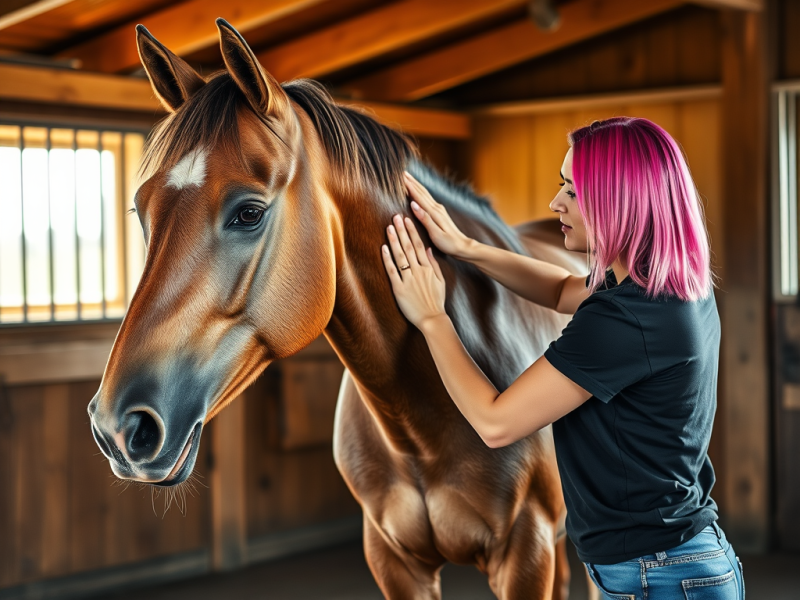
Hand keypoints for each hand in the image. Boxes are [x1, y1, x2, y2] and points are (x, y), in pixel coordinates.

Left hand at [382, 213, 446, 329]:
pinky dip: (387, 259)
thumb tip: (427, 249)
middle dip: (402, 230)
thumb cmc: (436, 301)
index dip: (412, 231)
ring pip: (400, 256)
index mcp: (428, 268)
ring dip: (394, 240)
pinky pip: (392, 271)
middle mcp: (418, 271)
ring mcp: (409, 279)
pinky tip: (383, 248)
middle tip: (395, 216)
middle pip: (408, 247)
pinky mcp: (399, 289)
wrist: (433, 319)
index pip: (418, 245)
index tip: (407, 219)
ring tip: (389, 227)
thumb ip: (434, 264)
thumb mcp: (440, 280)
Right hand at [404, 172, 473, 258]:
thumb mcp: (436, 233)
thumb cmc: (449, 243)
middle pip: (422, 191)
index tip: (400, 177)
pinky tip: (417, 191)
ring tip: (407, 178)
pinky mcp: (439, 212)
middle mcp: (437, 208)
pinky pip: (427, 198)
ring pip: (424, 193)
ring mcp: (439, 209)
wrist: (463, 247)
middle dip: (411, 181)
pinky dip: (420, 192)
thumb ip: (425, 219)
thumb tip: (413, 205)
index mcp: (434, 212)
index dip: (409, 186)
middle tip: (401, 172)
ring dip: (415, 184)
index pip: (418, 196)